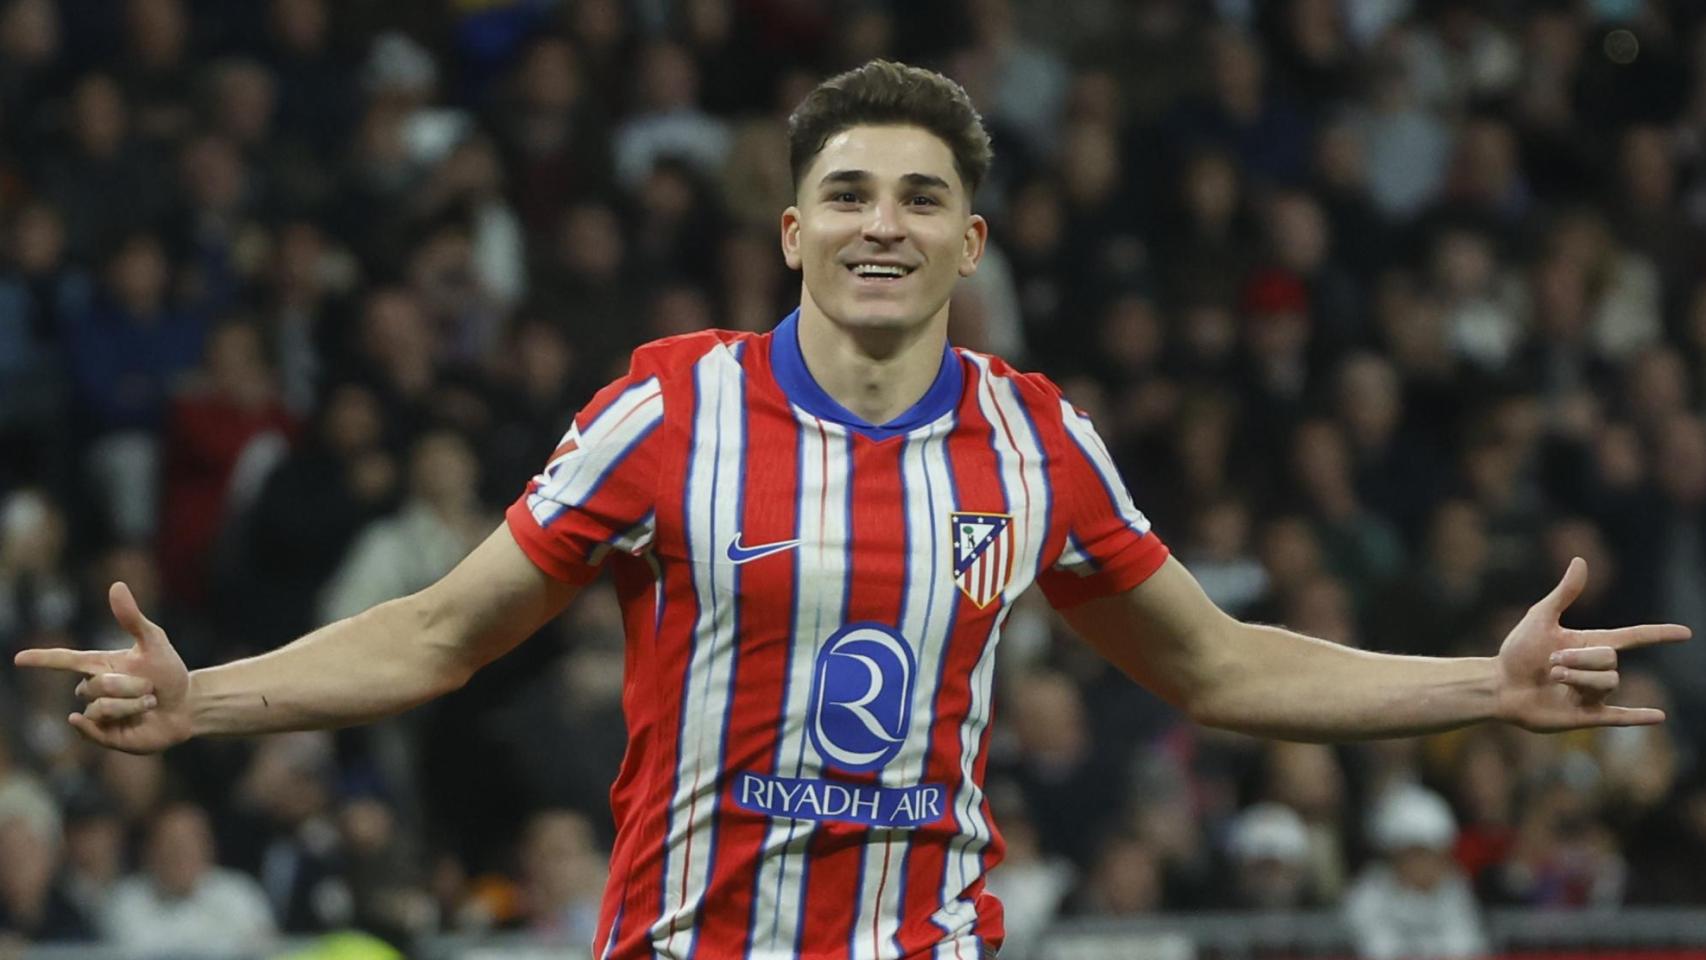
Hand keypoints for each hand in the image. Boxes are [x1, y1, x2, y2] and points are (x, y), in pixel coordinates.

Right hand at [12, 583, 191, 753]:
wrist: (186, 706)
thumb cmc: (168, 672)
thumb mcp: (154, 642)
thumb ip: (132, 618)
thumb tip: (116, 586)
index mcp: (100, 665)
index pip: (65, 660)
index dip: (42, 659)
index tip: (18, 659)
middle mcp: (93, 688)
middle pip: (95, 685)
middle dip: (130, 686)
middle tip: (151, 688)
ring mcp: (96, 713)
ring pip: (100, 708)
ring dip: (132, 704)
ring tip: (149, 704)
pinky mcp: (103, 735)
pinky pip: (90, 730)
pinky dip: (99, 726)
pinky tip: (115, 723)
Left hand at [1496, 557, 1689, 731]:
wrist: (1498, 684)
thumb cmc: (1517, 651)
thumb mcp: (1540, 618)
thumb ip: (1564, 594)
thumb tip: (1581, 560)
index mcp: (1590, 644)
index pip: (1633, 638)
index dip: (1659, 634)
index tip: (1685, 632)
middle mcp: (1596, 670)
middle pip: (1611, 660)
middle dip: (1580, 658)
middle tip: (1550, 662)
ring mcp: (1592, 694)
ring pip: (1608, 683)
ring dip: (1578, 678)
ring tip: (1552, 678)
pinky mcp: (1585, 715)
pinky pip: (1618, 717)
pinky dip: (1638, 718)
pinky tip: (1659, 717)